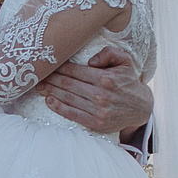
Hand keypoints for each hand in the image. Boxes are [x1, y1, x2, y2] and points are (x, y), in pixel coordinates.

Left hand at [36, 47, 152, 136]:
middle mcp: (100, 95)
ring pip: (68, 99)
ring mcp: (97, 111)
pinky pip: (72, 114)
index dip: (59, 68)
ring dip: (51, 92)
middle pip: (68, 85)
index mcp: (105, 78)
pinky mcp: (95, 123)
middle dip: (51, 79)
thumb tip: (90, 61)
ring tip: (39, 86)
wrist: (140, 107)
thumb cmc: (128, 81)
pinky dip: (59, 107)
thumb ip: (109, 53)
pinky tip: (49, 101)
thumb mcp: (125, 61)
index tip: (48, 65)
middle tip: (37, 75)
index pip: (76, 71)